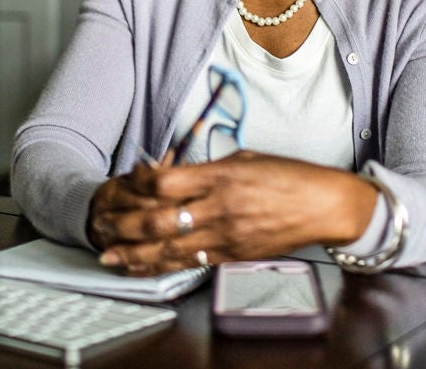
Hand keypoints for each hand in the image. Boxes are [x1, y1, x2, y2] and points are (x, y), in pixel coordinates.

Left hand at [91, 151, 376, 275]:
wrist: (324, 205)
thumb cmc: (289, 176)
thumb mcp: (245, 158)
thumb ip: (208, 168)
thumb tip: (175, 173)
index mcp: (221, 175)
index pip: (165, 181)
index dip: (138, 182)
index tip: (126, 180)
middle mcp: (219, 207)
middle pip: (158, 219)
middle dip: (124, 224)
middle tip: (101, 224)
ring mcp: (225, 235)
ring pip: (169, 249)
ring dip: (134, 254)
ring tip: (108, 256)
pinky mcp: (232, 255)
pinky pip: (190, 264)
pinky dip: (162, 267)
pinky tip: (142, 268)